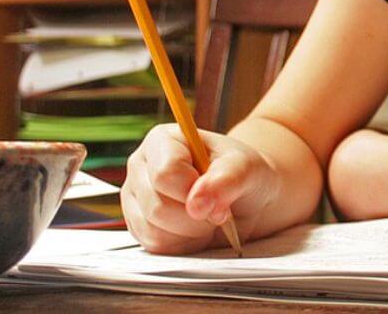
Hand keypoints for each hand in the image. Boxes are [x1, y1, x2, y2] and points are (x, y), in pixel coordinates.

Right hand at [121, 123, 280, 253]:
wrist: (250, 199)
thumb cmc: (245, 175)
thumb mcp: (247, 168)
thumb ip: (226, 179)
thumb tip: (197, 204)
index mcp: (163, 141)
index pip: (165, 173)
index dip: (193, 191)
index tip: (218, 195)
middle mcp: (142, 167)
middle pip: (157, 206)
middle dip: (196, 216)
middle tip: (218, 208)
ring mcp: (136, 198)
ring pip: (153, 229)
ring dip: (191, 232)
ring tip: (208, 217)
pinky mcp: (139, 227)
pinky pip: (155, 246)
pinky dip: (183, 244)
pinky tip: (198, 230)